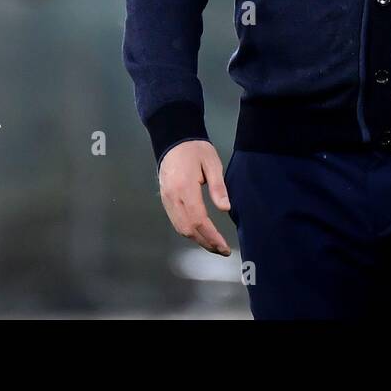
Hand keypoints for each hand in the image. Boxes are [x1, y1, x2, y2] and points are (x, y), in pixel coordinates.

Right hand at [158, 140, 232, 254]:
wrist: (174, 140)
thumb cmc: (196, 149)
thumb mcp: (212, 163)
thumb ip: (218, 187)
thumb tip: (225, 209)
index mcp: (185, 188)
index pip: (198, 220)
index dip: (211, 236)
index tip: (224, 246)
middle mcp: (173, 198)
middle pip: (188, 228)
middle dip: (205, 242)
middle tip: (222, 250)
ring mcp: (166, 200)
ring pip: (180, 228)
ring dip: (197, 240)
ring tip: (214, 246)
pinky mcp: (165, 200)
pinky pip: (176, 221)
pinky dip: (188, 231)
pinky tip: (200, 234)